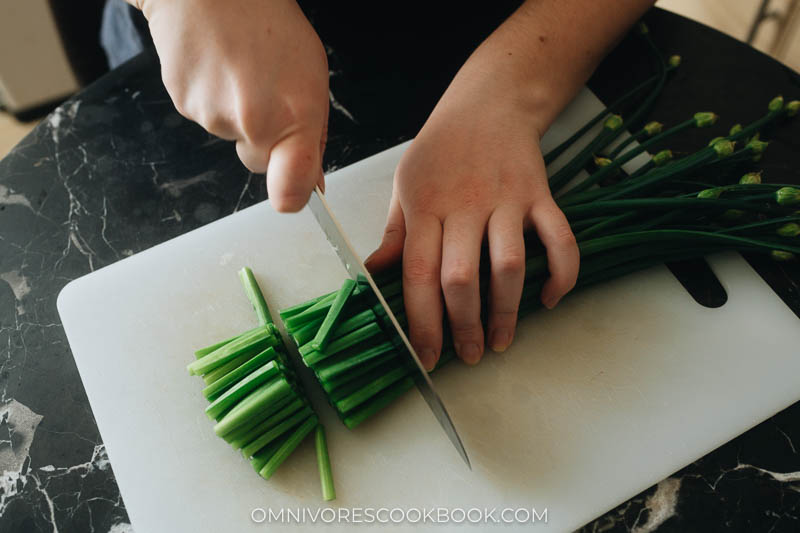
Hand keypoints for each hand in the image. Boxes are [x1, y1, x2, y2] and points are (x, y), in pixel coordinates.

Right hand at [139, 0, 328, 210]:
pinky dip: (212, 98)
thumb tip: (313, 181)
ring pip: (231, 135)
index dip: (293, 197)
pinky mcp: (183, 104)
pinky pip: (206, 116)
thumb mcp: (312, 75)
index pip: (291, 189)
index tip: (295, 197)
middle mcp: (252, 122)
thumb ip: (312, 132)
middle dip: (266, 139)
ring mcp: (213, 115)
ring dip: (238, 113)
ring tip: (241, 68)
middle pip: (259, 161)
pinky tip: (218, 66)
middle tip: (266, 93)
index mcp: (294, 116)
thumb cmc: (268, 23)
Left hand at [365, 62, 579, 369]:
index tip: (427, 357)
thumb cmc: (439, 150)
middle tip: (469, 355)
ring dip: (507, 312)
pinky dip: (562, 274)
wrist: (488, 103)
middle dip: (464, 326)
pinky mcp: (540, 195)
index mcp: (424, 208)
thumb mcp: (405, 185)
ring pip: (509, 266)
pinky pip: (559, 239)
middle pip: (462, 278)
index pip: (418, 275)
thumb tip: (375, 274)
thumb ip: (394, 233)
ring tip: (501, 342)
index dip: (422, 322)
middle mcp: (464, 206)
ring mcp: (506, 200)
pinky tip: (549, 300)